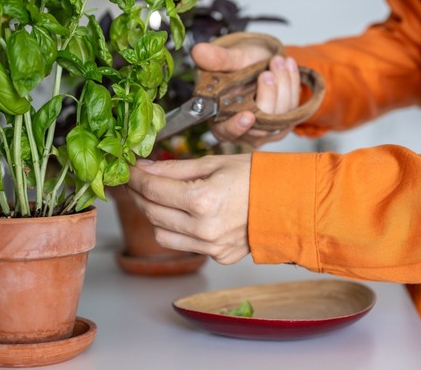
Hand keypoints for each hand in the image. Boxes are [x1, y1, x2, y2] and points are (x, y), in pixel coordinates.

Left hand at [126, 154, 251, 264]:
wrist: (292, 201)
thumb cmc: (257, 176)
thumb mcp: (212, 163)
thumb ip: (174, 168)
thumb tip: (143, 167)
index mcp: (203, 200)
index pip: (152, 189)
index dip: (134, 178)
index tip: (128, 170)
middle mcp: (204, 228)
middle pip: (151, 213)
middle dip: (139, 195)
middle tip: (137, 181)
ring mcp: (212, 247)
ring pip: (161, 235)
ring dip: (153, 215)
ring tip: (158, 198)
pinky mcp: (219, 257)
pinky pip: (184, 246)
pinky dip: (176, 230)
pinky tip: (182, 214)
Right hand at [191, 42, 301, 148]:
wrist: (259, 62)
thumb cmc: (239, 65)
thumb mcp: (228, 59)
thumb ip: (216, 59)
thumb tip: (198, 52)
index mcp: (220, 120)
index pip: (228, 131)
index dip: (237, 127)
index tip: (247, 115)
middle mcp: (243, 131)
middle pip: (259, 124)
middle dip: (268, 94)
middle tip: (268, 71)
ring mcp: (265, 130)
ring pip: (280, 115)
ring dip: (282, 85)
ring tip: (278, 61)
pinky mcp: (284, 123)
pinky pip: (294, 108)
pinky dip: (292, 84)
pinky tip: (288, 66)